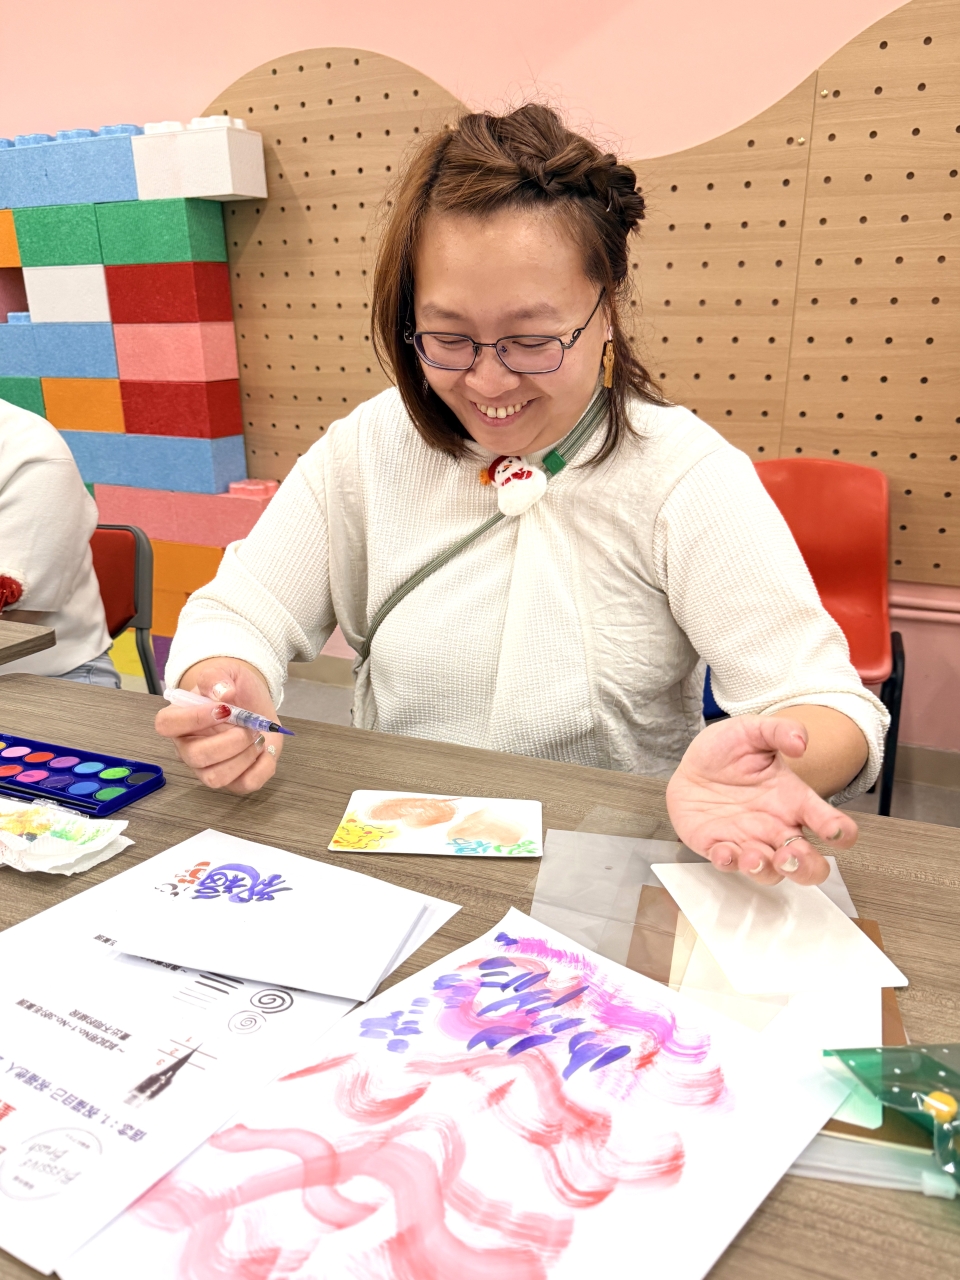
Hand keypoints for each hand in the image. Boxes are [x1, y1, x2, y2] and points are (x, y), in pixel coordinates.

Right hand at [154, 658, 283, 794]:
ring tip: (258, 737)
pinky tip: (265, 750)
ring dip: (245, 756)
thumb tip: (223, 693)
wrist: (256, 705)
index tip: (224, 709)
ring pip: (216, 778)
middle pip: (196, 757)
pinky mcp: (233, 780)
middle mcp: (188, 748)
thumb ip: (217, 677)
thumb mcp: (226, 671)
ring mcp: (209, 768)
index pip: (166, 725)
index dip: (194, 718)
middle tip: (250, 726)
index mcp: (179, 720)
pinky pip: (244, 785)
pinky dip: (262, 767)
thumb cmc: (235, 691)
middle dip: (230, 741)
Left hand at [665, 716, 857, 884]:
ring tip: (754, 856)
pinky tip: (723, 850)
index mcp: (794, 800)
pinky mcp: (718, 846)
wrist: (691, 762)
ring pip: (770, 873)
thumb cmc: (728, 751)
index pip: (830, 824)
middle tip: (791, 854)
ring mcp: (748, 841)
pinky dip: (727, 862)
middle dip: (805, 867)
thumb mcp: (752, 731)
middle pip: (807, 864)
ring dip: (765, 870)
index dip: (841, 833)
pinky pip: (728, 864)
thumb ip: (779, 730)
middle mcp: (776, 827)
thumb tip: (800, 742)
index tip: (834, 831)